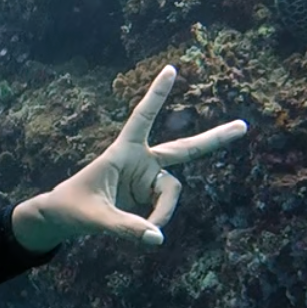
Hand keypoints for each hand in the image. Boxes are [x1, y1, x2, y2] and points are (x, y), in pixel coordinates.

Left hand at [10, 65, 246, 250]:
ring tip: (149, 232)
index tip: (171, 69)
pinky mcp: (149, 197)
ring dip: (163, 212)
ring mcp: (148, 180)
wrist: (64, 219)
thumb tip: (158, 238)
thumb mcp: (96, 218)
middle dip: (214, 140)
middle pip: (184, 150)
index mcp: (123, 151)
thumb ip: (126, 228)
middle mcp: (141, 161)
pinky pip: (163, 210)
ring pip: (171, 193)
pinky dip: (156, 223)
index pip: (143, 118)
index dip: (157, 95)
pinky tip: (144, 233)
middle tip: (243, 127)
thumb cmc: (73, 208)